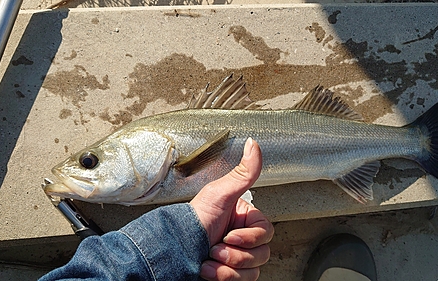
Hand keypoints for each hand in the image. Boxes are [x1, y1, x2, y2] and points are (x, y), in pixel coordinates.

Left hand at [190, 138, 273, 280]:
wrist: (172, 251)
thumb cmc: (192, 222)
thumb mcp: (219, 194)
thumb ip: (242, 173)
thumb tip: (253, 144)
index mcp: (244, 217)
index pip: (265, 231)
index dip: (250, 237)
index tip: (231, 235)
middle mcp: (242, 237)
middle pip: (262, 253)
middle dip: (236, 255)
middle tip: (216, 248)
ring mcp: (237, 257)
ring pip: (254, 270)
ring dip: (228, 268)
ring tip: (208, 259)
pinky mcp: (230, 273)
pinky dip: (224, 277)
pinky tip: (207, 270)